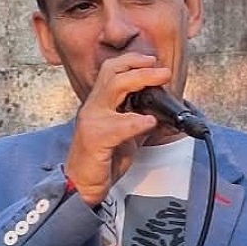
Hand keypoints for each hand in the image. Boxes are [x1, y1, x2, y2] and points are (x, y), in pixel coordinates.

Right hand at [64, 54, 170, 205]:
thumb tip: (165, 115)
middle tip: (163, 70)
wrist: (81, 185)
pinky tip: (150, 122)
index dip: (132, 61)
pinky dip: (137, 121)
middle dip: (140, 66)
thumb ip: (141, 121)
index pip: (111, 70)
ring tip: (161, 82)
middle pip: (113, 72)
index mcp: (100, 103)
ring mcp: (92, 120)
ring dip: (141, 80)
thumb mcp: (126, 136)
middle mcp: (93, 106)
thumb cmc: (101, 160)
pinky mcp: (95, 138)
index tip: (153, 61)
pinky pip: (119, 125)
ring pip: (114, 87)